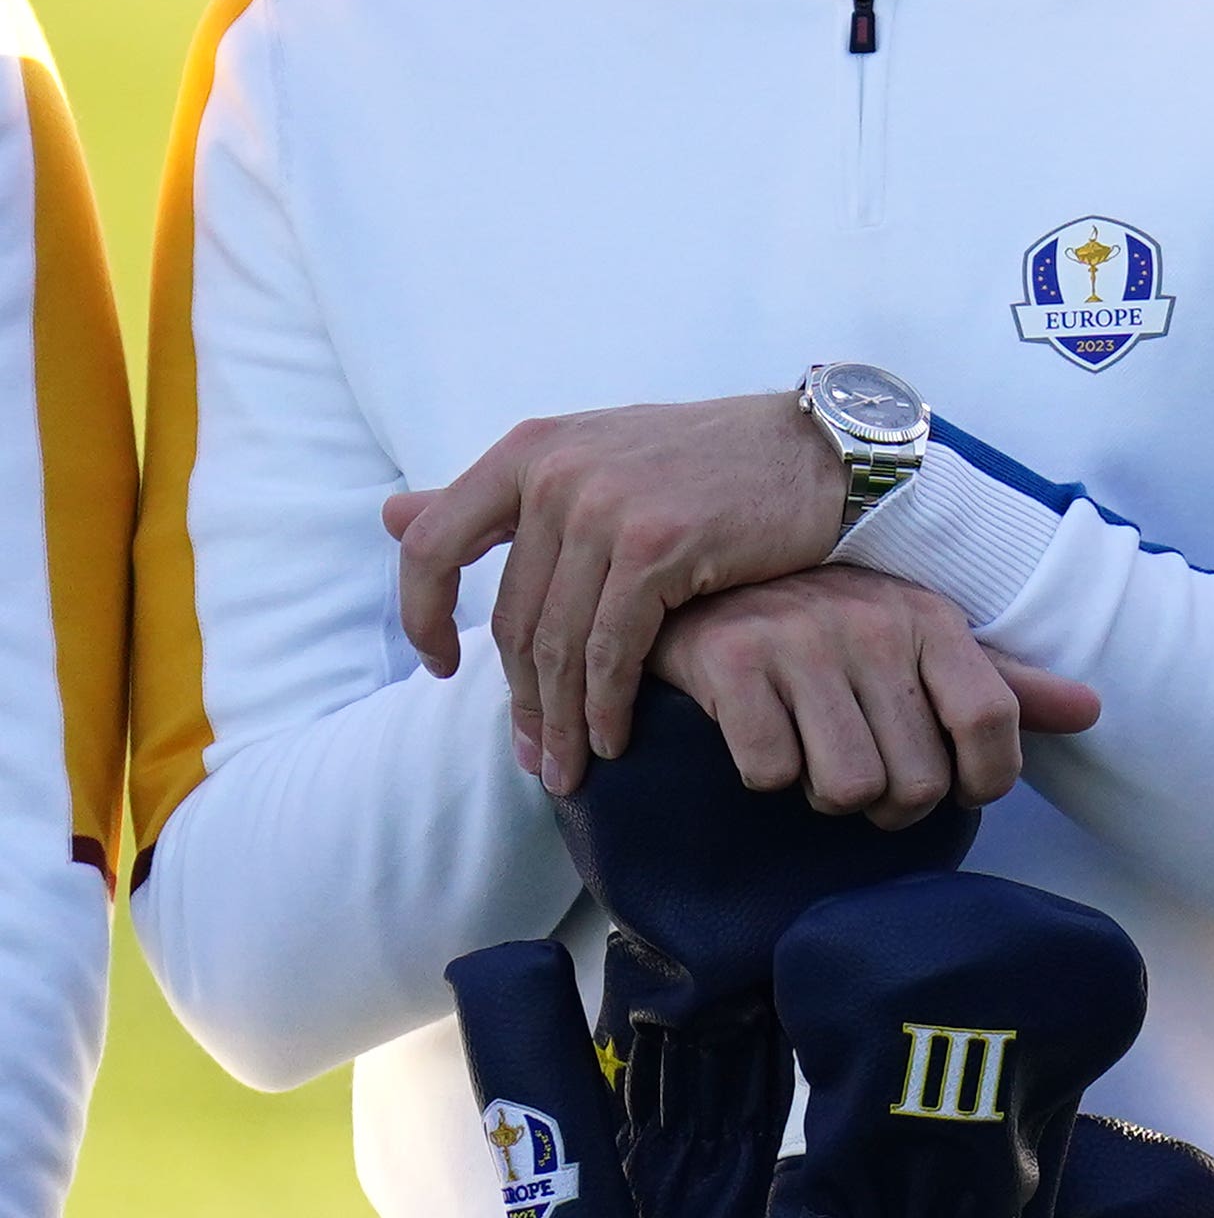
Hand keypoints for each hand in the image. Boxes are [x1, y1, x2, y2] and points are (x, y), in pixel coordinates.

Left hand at [385, 393, 849, 791]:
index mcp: (529, 450)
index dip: (421, 617)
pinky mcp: (658, 545)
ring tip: (571, 767)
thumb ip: (502, 497)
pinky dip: (607, 706)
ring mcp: (605, 507)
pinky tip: (617, 737)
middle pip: (511, 616)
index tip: (442, 668)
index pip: (431, 545)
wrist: (821, 450)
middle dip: (518, 700)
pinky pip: (611, 650)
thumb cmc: (710, 464)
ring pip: (557, 644)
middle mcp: (555, 472)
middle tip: (533, 755)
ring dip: (561, 720)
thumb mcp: (594, 459)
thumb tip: (389, 516)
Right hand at [644, 568, 1099, 825]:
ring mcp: (798, 639)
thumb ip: (1001, 684)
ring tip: (815, 760)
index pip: (992, 719)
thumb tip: (1093, 710)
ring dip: (827, 795)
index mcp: (929, 616)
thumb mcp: (919, 642)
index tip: (962, 794)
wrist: (701, 583)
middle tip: (868, 780)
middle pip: (917, 779)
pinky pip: (769, 772)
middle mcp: (872, 622)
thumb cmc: (826, 631)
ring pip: (846, 788)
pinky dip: (764, 775)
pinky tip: (759, 739)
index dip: (986, 779)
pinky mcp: (729, 661)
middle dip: (894, 805)